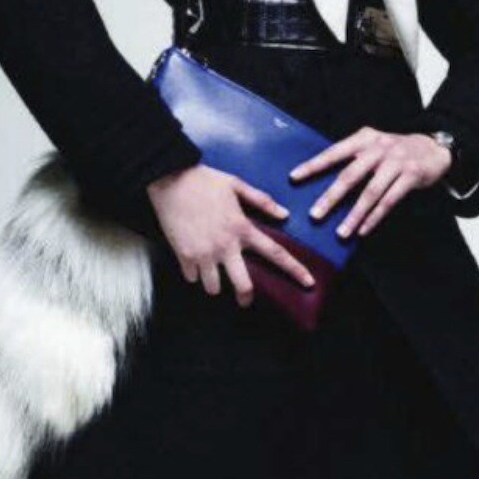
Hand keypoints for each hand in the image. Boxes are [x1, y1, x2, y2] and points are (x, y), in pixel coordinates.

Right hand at [146, 162, 315, 306]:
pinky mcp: (184, 256)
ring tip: (212, 273)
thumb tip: (284, 214)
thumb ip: (262, 200)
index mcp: (242, 227)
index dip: (295, 270)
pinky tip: (193, 262)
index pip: (275, 253)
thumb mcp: (237, 184)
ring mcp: (204, 253)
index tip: (309, 283)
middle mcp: (226, 245)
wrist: (169, 179)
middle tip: (244, 299)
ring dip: (214, 284)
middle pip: (243, 284)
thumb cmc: (204, 180)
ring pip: (214, 287)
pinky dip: (194, 274)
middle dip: (245, 297)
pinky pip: (192, 278)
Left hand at [289, 127, 452, 239]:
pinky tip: (363, 230)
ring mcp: (396, 162)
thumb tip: (323, 180)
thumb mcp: (373, 145)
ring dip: (354, 215)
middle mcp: (379, 148)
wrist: (434, 147)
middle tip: (315, 215)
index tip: (294, 177)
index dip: (314, 165)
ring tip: (341, 232)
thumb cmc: (396, 150)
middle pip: (350, 175)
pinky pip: (390, 200)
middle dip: (331, 197)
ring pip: (371, 192)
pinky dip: (375, 217)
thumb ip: (353, 158)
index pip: (334, 152)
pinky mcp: (411, 176)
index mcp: (364, 138)